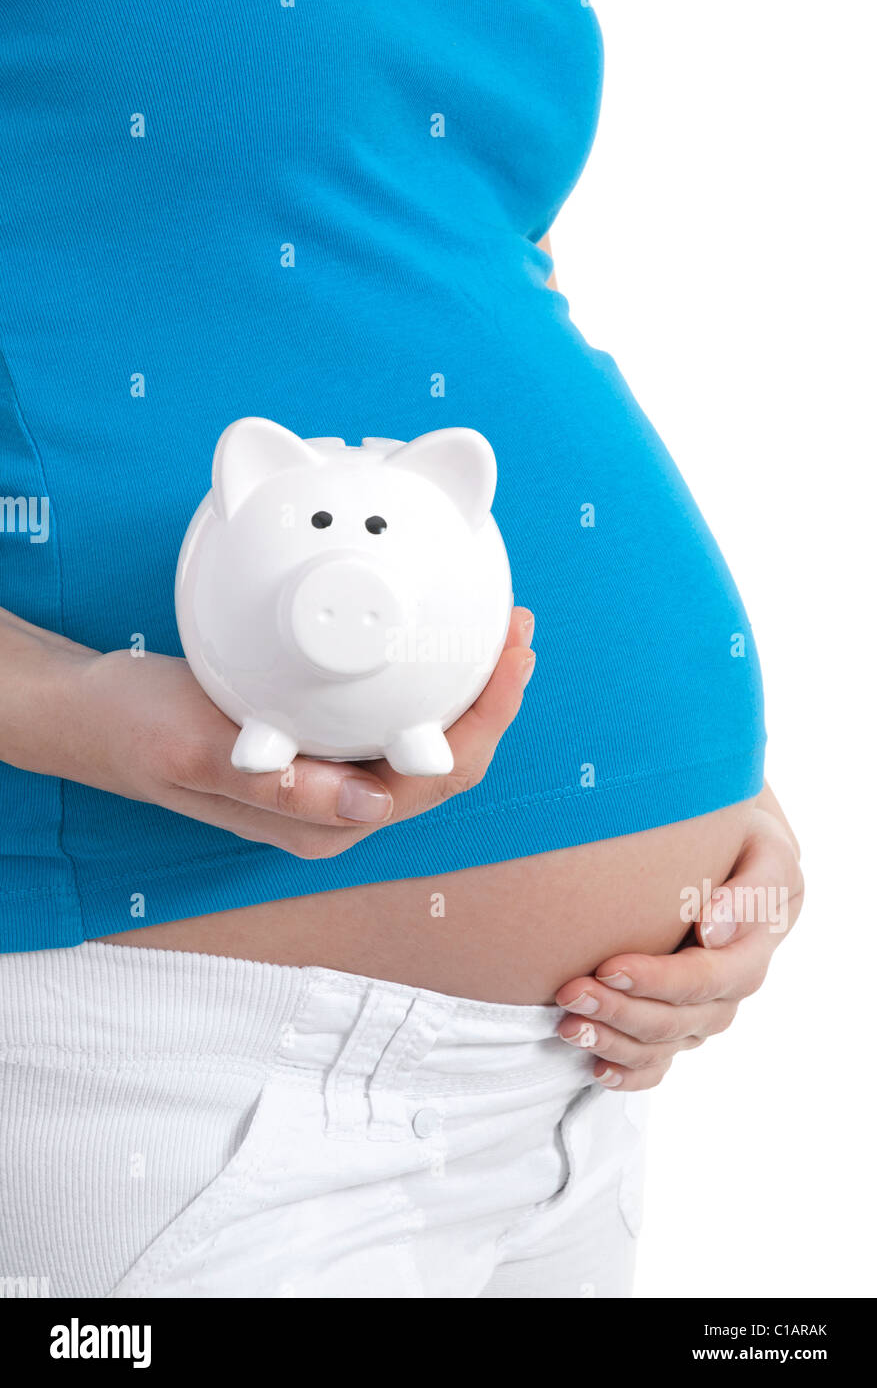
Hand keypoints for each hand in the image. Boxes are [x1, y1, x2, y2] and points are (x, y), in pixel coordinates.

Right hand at [43, 608, 534, 860]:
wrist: (93, 713)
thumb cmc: (136, 731)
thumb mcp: (194, 749)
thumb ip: (277, 784)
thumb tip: (367, 807)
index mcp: (324, 823)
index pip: (435, 780)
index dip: (487, 722)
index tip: (510, 656)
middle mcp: (340, 806)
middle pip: (447, 760)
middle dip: (493, 699)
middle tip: (516, 627)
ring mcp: (333, 775)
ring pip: (426, 737)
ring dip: (466, 687)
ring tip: (493, 627)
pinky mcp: (319, 743)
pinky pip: (392, 715)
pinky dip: (424, 677)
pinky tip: (432, 637)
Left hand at [555, 802, 803, 1089]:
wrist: (738, 860)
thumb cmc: (746, 848)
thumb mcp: (765, 852)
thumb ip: (748, 891)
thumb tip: (713, 930)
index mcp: (749, 954)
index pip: (703, 980)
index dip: (656, 981)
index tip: (609, 966)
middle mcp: (726, 995)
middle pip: (674, 1021)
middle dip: (619, 1011)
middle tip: (569, 993)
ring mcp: (700, 1016)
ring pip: (660, 1048)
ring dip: (611, 1042)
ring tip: (565, 1026)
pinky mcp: (677, 1028)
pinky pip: (657, 1067)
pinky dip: (627, 1074)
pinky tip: (594, 1069)